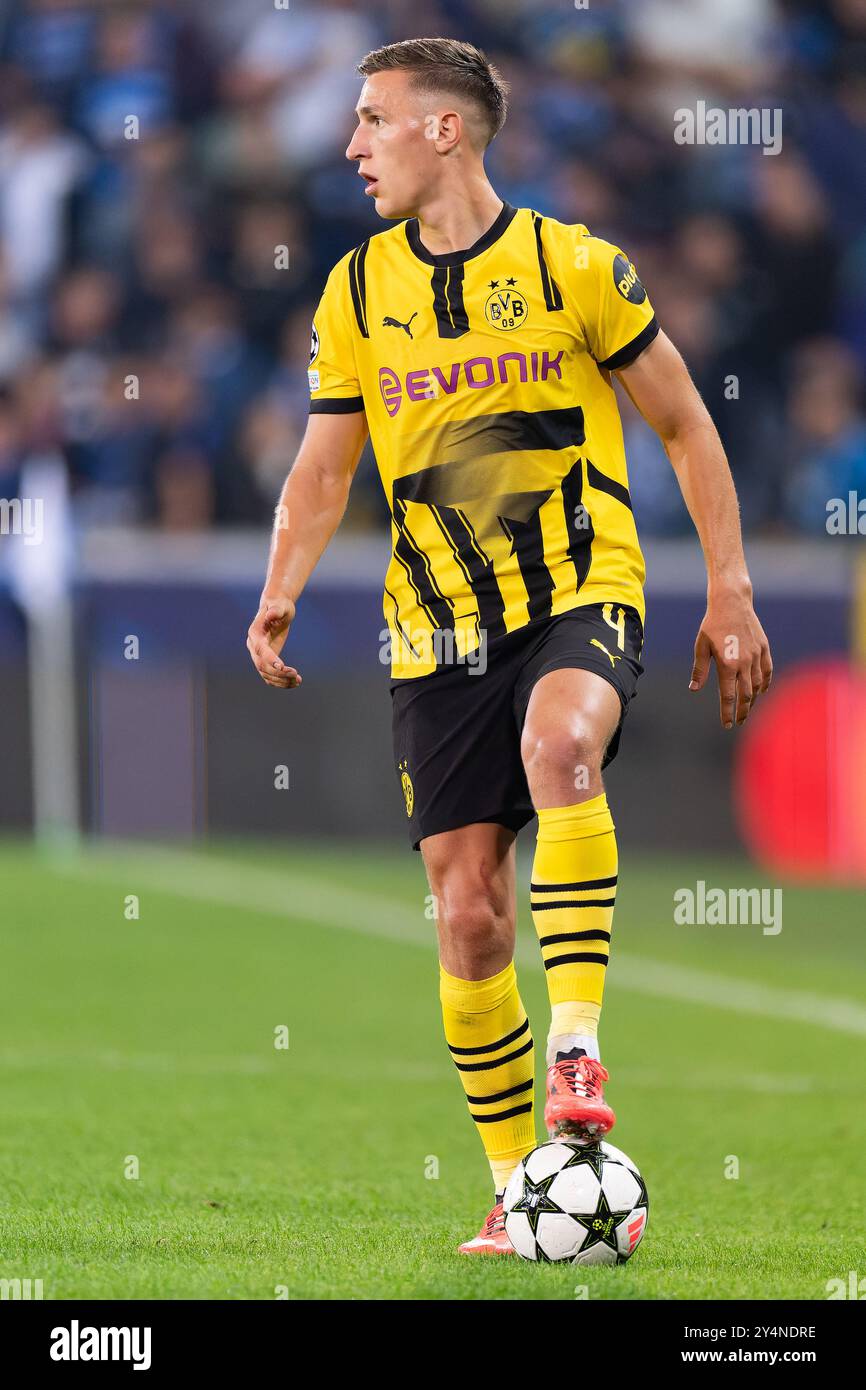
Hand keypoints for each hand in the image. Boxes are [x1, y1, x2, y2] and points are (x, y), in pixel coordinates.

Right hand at [246, 596, 301, 688]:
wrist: (277, 609)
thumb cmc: (279, 606)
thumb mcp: (280, 606)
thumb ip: (276, 610)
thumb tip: (271, 615)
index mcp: (255, 633)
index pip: (260, 649)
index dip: (270, 659)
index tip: (282, 667)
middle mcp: (253, 646)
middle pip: (261, 665)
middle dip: (278, 673)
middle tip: (296, 675)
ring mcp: (258, 655)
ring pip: (266, 674)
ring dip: (281, 681)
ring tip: (298, 681)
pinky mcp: (265, 660)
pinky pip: (270, 676)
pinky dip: (281, 682)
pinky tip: (295, 682)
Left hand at [689, 587, 771, 727]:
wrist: (732, 602)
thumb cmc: (712, 624)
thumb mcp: (701, 647)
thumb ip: (699, 670)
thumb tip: (694, 689)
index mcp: (727, 664)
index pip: (728, 696)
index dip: (727, 713)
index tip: (727, 725)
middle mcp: (744, 662)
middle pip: (746, 694)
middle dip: (743, 710)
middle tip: (739, 721)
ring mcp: (756, 655)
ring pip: (758, 684)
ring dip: (753, 698)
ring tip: (747, 706)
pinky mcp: (764, 648)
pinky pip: (768, 670)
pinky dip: (765, 682)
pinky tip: (761, 690)